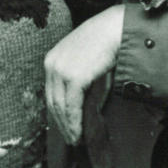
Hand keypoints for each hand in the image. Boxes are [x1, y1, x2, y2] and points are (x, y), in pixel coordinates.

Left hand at [44, 5, 124, 144]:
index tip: (65, 126)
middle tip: (70, 139)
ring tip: (75, 139)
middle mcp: (52, 64)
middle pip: (52, 102)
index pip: (50, 93)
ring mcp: (61, 71)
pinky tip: (79, 133)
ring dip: (68, 127)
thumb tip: (83, 104)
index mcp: (52, 59)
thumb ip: (79, 77)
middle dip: (61, 123)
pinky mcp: (73, 77)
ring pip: (60, 107)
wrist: (116, 28)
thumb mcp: (86, 57)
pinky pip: (71, 106)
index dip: (57, 113)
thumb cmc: (106, 39)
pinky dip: (74, 122)